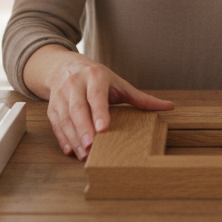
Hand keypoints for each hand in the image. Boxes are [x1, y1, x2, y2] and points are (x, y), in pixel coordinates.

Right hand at [23, 44, 173, 160]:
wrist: (64, 67)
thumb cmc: (97, 78)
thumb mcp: (119, 84)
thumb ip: (142, 98)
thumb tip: (169, 106)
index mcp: (94, 76)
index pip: (96, 95)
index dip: (99, 112)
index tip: (103, 129)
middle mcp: (75, 84)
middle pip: (77, 108)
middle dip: (83, 129)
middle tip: (91, 147)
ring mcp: (61, 95)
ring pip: (65, 118)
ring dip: (73, 137)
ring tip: (83, 154)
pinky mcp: (52, 106)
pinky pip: (56, 124)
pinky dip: (62, 138)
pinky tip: (71, 150)